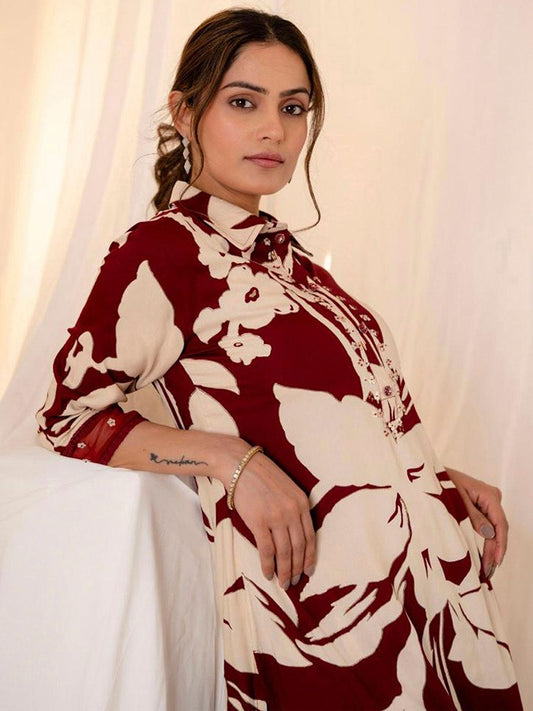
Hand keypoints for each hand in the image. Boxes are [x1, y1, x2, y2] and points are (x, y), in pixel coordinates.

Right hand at [222, 444, 315, 590]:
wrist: (240, 465)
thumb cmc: (262, 476)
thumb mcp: (288, 489)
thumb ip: (295, 509)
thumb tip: (295, 536)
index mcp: (302, 503)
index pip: (311, 537)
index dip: (310, 557)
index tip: (309, 570)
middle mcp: (293, 511)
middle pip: (299, 548)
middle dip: (297, 569)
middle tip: (294, 582)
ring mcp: (276, 517)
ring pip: (284, 552)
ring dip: (284, 571)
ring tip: (283, 583)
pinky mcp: (259, 522)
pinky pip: (267, 550)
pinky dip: (268, 565)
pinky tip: (268, 574)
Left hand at [445, 466, 507, 579]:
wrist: (429, 474)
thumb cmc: (440, 482)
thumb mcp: (454, 501)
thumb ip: (472, 518)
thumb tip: (489, 534)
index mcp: (489, 494)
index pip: (500, 524)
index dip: (499, 545)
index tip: (496, 562)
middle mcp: (492, 498)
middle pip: (498, 529)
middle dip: (494, 551)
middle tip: (488, 571)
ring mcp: (487, 502)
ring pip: (493, 529)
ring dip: (490, 548)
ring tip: (487, 568)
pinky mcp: (480, 506)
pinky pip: (486, 526)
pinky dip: (485, 541)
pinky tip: (484, 555)